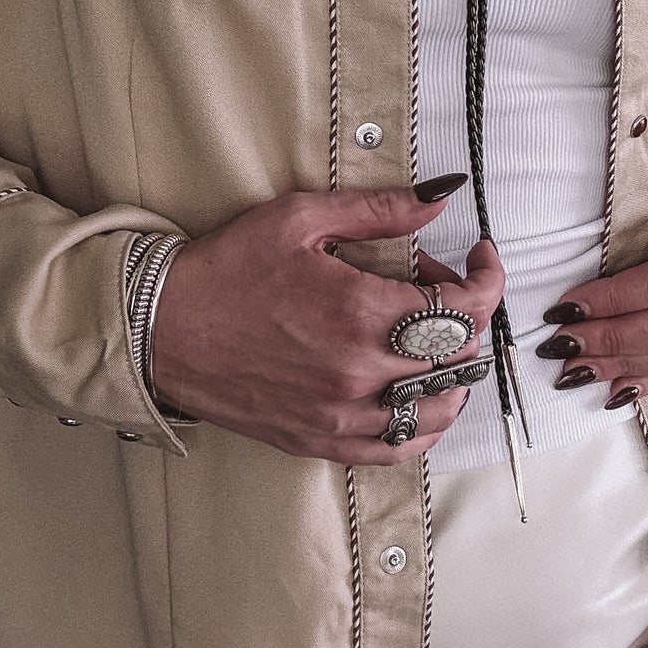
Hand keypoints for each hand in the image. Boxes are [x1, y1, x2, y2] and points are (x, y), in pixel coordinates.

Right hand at [147, 177, 504, 464]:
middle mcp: (359, 372)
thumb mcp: (300, 219)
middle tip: (429, 283)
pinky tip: (416, 392)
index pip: (465, 311)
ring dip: (452, 369)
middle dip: (462, 312)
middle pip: (458, 355)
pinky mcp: (322, 441)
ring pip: (439, 407)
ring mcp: (342, 415)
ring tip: (426, 337)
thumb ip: (378, 209)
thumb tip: (439, 199)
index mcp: (360, 313)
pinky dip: (424, 421)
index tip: (480, 258)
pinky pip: (400, 448)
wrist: (160, 329)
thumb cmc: (224, 272)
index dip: (487, 279)